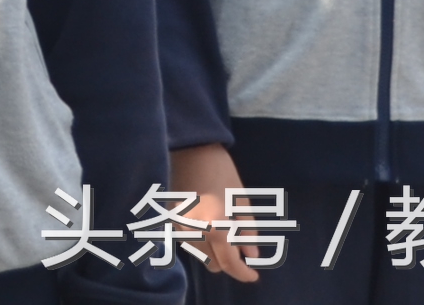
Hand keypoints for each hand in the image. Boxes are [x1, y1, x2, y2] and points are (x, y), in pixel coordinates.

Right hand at [168, 144, 257, 283]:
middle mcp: (194, 232)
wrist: (189, 147)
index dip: (244, 273)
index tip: (254, 275)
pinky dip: (201, 240)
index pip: (230, 264)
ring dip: (213, 251)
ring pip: (199, 254)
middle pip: (213, 264)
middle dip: (229, 261)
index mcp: (216, 227)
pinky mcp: (170, 219)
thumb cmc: (221, 171)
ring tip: (224, 230)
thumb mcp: (241, 202)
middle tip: (240, 247)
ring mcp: (179, 226)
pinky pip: (188, 241)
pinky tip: (207, 223)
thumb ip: (247, 232)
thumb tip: (251, 255)